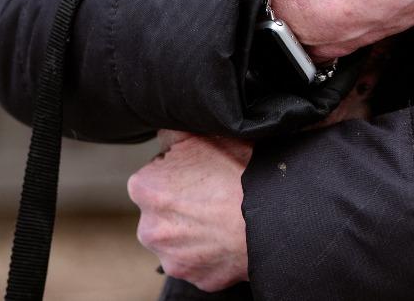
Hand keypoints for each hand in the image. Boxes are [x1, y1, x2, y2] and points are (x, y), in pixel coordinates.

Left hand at [127, 131, 251, 291]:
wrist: (270, 215)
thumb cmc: (238, 172)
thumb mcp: (203, 135)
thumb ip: (173, 134)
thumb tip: (164, 134)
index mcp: (143, 188)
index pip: (155, 174)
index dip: (179, 169)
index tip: (201, 169)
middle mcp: (148, 228)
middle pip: (164, 209)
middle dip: (183, 203)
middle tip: (214, 191)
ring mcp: (171, 258)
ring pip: (181, 238)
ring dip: (196, 228)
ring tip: (224, 214)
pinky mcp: (195, 278)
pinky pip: (201, 261)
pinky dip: (212, 250)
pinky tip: (230, 234)